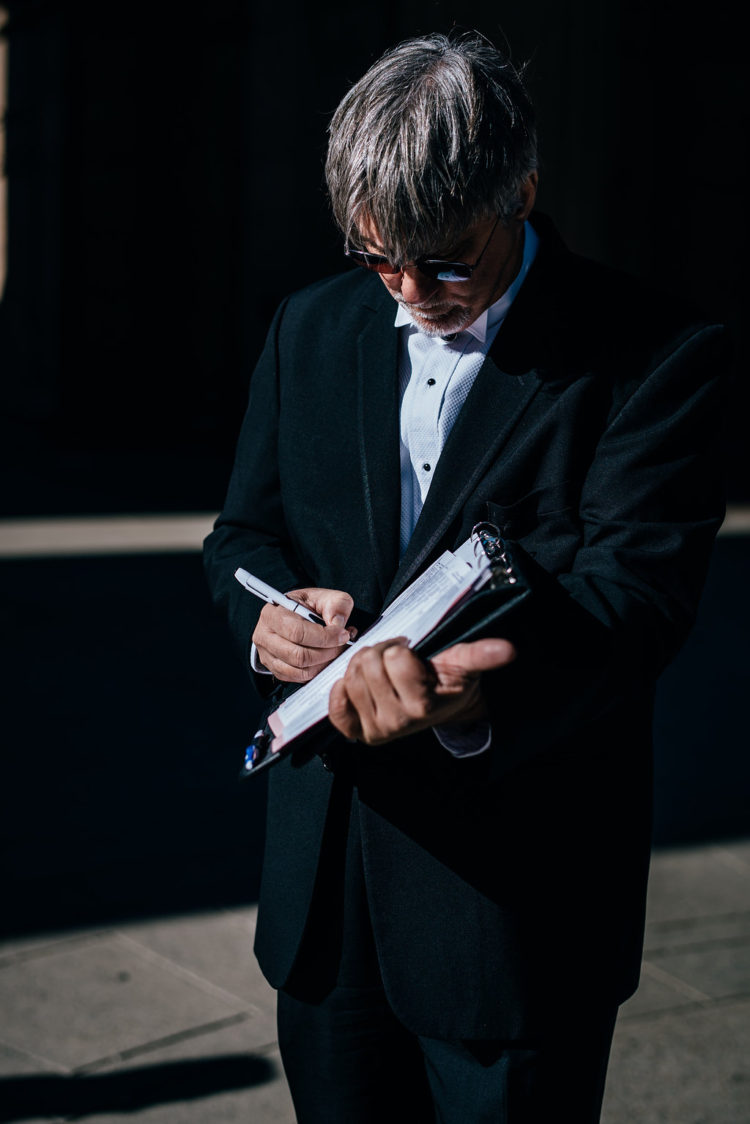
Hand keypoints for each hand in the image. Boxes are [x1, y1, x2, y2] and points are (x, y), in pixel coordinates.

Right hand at [252, 587, 354, 682]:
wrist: (296, 614)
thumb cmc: (308, 605)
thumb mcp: (325, 596)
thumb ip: (336, 604)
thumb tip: (337, 624)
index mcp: (272, 613)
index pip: (297, 632)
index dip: (324, 637)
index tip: (343, 634)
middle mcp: (265, 635)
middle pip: (298, 655)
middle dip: (326, 652)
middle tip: (341, 645)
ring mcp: (267, 655)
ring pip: (299, 670)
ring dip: (323, 663)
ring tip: (335, 650)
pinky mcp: (275, 669)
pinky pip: (298, 678)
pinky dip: (316, 671)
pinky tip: (325, 658)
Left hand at [328, 637, 515, 744]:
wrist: (439, 709)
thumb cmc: (446, 681)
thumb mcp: (464, 665)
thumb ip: (482, 655)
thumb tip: (508, 649)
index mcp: (422, 705)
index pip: (394, 657)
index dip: (400, 646)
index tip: (410, 651)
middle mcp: (397, 722)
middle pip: (367, 663)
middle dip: (380, 652)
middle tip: (395, 660)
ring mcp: (376, 730)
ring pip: (349, 676)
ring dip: (362, 666)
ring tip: (382, 671)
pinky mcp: (358, 733)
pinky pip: (335, 707)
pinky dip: (341, 690)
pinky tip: (358, 684)